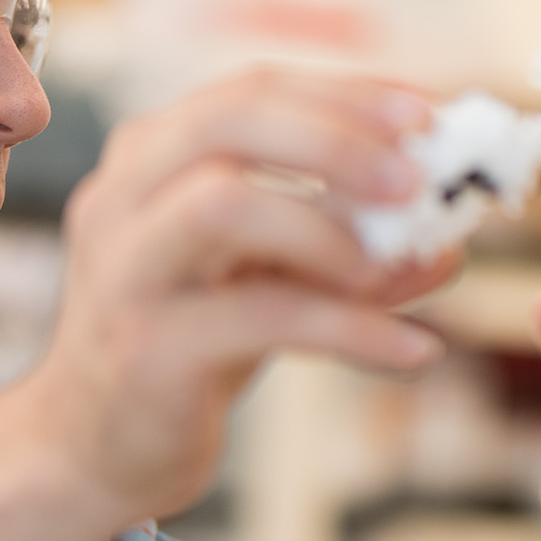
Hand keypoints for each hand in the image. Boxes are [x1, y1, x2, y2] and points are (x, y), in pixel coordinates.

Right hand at [15, 67, 457, 523]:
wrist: (93, 450)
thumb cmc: (184, 350)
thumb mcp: (268, 283)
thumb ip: (344, 252)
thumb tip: (446, 243)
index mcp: (151, 159)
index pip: (251, 90)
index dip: (345, 95)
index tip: (426, 114)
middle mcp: (123, 198)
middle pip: (226, 123)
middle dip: (333, 138)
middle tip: (414, 177)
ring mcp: (126, 270)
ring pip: (221, 204)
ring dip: (325, 227)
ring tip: (389, 267)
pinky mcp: (147, 347)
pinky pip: (260, 318)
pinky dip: (350, 330)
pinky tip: (412, 349)